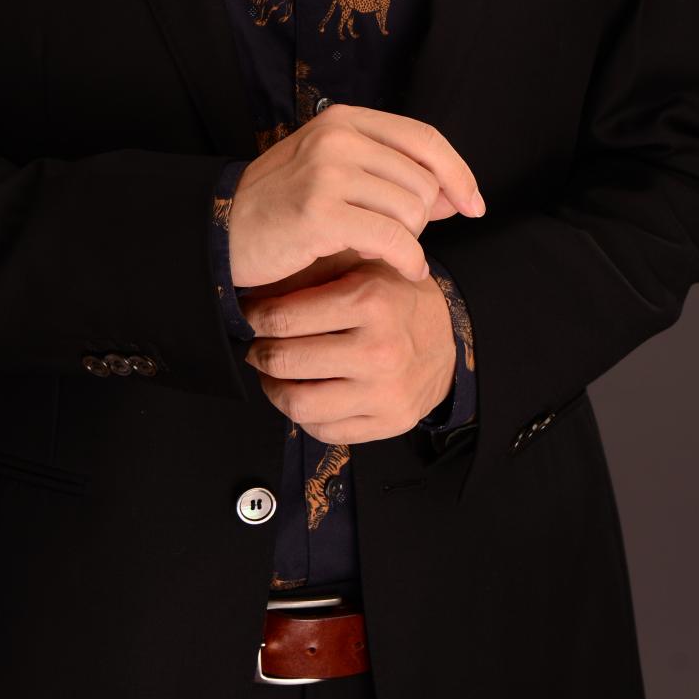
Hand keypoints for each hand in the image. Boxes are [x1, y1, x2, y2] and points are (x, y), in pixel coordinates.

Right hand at [226, 104, 484, 294]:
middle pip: (422, 178)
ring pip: (412, 208)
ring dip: (411, 240)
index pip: (424, 138)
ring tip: (383, 251)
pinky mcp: (320, 212)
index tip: (475, 204)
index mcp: (343, 120)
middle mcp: (336, 136)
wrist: (223, 232)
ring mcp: (326, 171)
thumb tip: (458, 197)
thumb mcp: (339, 179)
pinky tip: (404, 270)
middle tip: (399, 239)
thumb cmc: (284, 209)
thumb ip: (395, 181)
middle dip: (424, 217)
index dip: (458, 172)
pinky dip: (409, 260)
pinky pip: (394, 238)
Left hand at [239, 258, 457, 444]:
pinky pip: (324, 431)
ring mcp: (385, 391)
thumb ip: (316, 272)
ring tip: (273, 373)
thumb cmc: (395, 298)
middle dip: (258, 353)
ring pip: (298, 404)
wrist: (450, 337)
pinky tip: (304, 393)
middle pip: (284, 361)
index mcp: (370, 301)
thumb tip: (255, 285)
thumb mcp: (363, 266)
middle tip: (256, 345)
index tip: (248, 316)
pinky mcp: (389, 423)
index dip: (253, 318)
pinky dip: (303, 416)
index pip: (283, 318)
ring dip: (273, 389)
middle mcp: (379, 349)